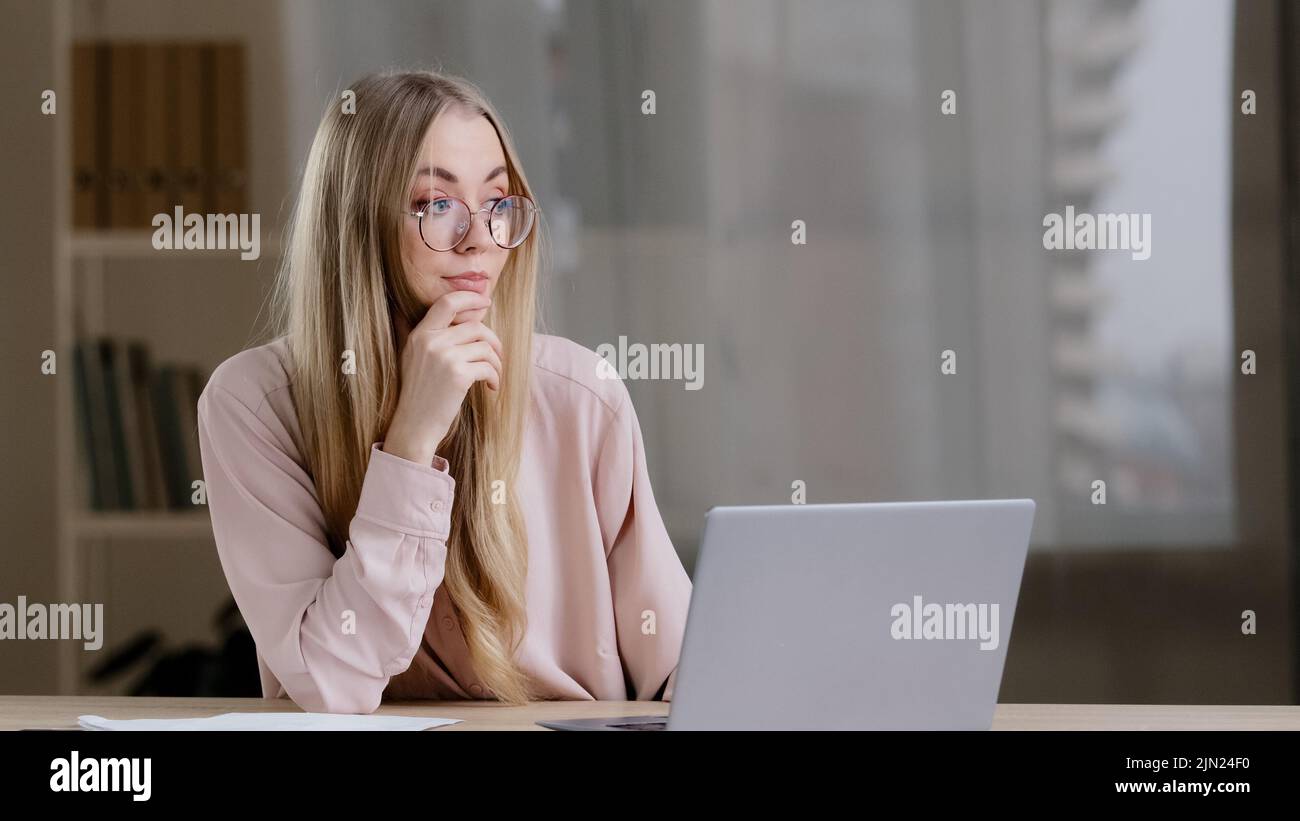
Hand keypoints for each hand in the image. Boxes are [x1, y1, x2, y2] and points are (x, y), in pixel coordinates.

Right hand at [382, 290, 503, 465]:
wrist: (414, 425)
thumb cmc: (421, 393)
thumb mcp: (416, 358)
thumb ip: (434, 337)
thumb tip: (466, 318)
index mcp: (420, 334)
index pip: (447, 303)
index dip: (470, 297)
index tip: (486, 301)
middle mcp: (431, 341)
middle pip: (475, 326)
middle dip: (493, 340)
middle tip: (498, 355)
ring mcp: (444, 357)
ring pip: (486, 347)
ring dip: (497, 363)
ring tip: (494, 376)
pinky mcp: (458, 375)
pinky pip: (488, 367)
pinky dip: (495, 377)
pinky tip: (491, 387)